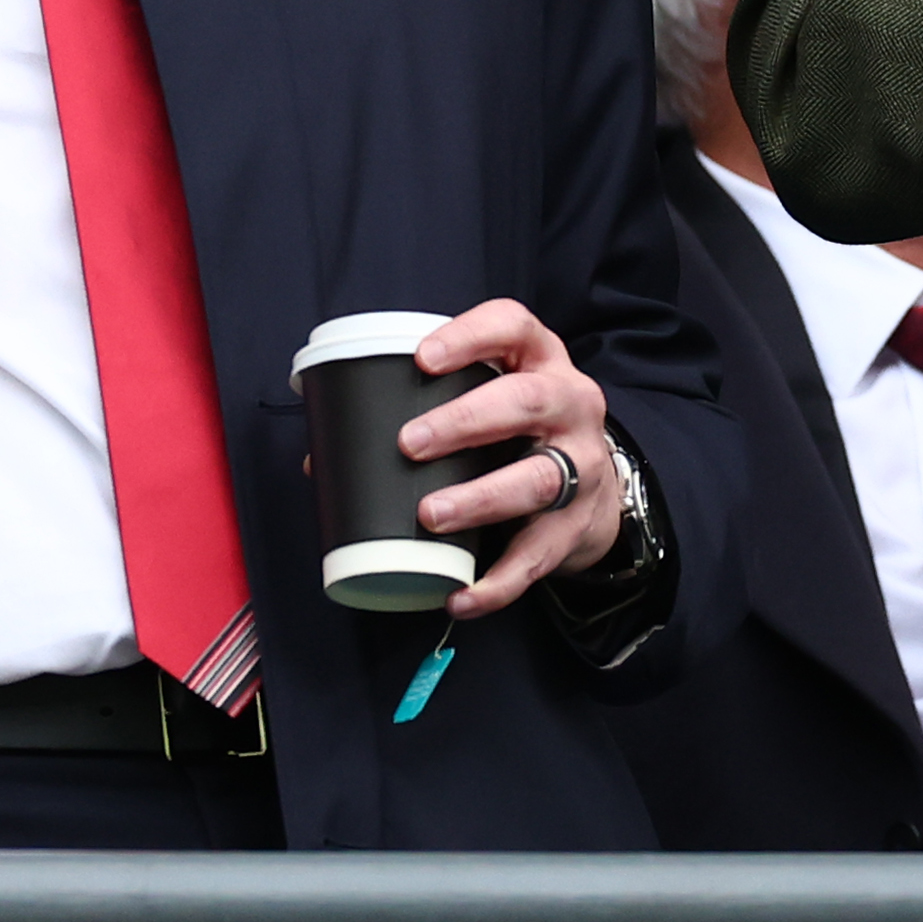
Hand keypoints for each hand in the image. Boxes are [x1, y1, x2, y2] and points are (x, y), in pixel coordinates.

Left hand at [403, 297, 632, 613]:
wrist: (597, 490)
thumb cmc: (523, 433)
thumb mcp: (495, 401)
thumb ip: (427, 413)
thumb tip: (325, 456)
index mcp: (539, 362)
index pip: (513, 327)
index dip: (470, 337)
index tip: (423, 359)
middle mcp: (569, 404)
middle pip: (528, 400)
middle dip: (466, 420)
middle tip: (410, 443)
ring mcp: (581, 465)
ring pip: (538, 478)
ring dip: (480, 497)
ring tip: (429, 515)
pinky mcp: (575, 524)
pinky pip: (538, 555)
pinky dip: (498, 580)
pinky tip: (461, 594)